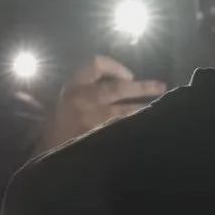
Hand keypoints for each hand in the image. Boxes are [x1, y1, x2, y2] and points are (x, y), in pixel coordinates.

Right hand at [40, 57, 167, 153]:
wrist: (52, 151)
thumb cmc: (63, 122)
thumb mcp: (70, 97)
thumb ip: (92, 85)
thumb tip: (128, 80)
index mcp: (74, 86)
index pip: (95, 64)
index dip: (115, 67)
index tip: (130, 76)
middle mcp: (83, 99)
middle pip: (118, 88)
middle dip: (142, 87)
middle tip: (161, 87)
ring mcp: (92, 120)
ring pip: (124, 111)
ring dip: (142, 109)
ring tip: (162, 109)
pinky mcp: (98, 138)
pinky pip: (122, 130)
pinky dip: (136, 128)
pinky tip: (148, 129)